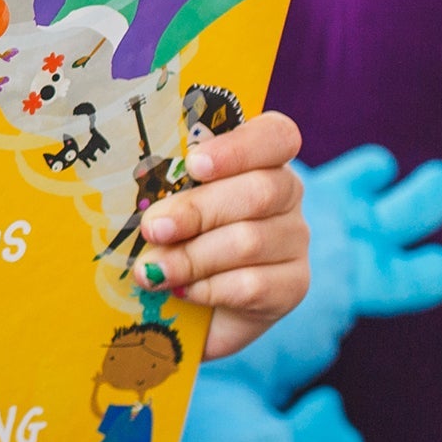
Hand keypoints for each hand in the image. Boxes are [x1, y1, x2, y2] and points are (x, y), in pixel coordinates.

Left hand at [133, 111, 306, 358]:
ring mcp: (294, 240)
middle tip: (153, 228)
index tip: (194, 164)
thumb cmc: (174, 236)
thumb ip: (164, 189)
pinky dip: (208, 289)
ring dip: (192, 257)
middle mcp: (286, 193)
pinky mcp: (293, 285)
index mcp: (260, 159)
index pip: (275, 136)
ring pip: (250, 242)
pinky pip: (252, 285)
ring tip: (152, 269)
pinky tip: (183, 291)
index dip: (238, 148)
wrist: (193, 305)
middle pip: (259, 192)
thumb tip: (147, 208)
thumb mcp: (166, 203)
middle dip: (196, 211)